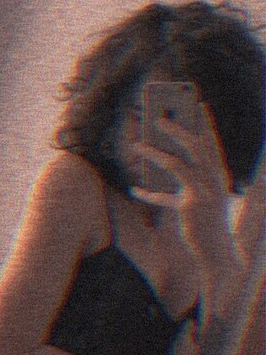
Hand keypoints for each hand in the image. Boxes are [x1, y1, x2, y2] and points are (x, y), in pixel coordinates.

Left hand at [129, 102, 243, 288]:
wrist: (218, 250)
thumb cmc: (207, 220)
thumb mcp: (205, 195)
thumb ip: (191, 176)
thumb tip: (163, 157)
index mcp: (220, 174)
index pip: (213, 143)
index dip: (206, 123)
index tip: (198, 104)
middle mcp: (214, 180)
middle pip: (196, 147)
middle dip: (177, 129)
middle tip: (158, 118)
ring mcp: (203, 192)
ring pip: (176, 165)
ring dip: (154, 153)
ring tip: (136, 145)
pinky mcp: (190, 206)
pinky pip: (164, 196)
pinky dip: (148, 193)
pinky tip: (134, 189)